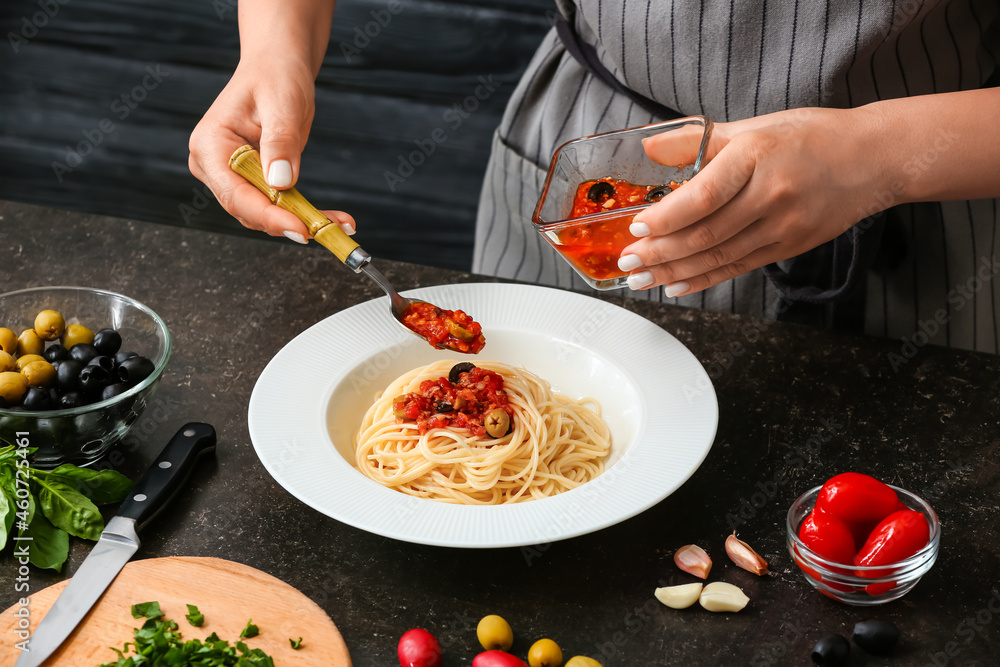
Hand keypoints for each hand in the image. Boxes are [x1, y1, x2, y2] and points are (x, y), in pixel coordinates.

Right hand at [187, 56, 354, 241]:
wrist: (277, 67)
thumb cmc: (275, 76)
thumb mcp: (281, 104)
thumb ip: (279, 142)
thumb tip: (280, 182)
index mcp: (209, 146)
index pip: (236, 194)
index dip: (269, 216)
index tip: (301, 228)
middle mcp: (214, 166)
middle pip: (249, 210)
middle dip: (289, 222)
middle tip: (330, 231)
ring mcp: (232, 177)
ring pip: (265, 214)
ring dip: (302, 221)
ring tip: (340, 224)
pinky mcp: (253, 183)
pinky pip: (277, 206)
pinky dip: (304, 213)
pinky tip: (333, 219)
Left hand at [617, 107, 884, 295]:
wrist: (874, 158)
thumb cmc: (810, 137)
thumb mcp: (752, 126)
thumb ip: (696, 141)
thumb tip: (648, 149)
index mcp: (756, 156)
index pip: (704, 196)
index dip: (667, 217)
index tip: (637, 227)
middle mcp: (770, 194)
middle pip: (706, 233)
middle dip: (660, 253)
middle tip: (627, 262)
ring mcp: (783, 226)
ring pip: (719, 256)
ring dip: (674, 272)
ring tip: (641, 279)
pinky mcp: (790, 247)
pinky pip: (739, 267)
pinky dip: (704, 279)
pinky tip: (676, 285)